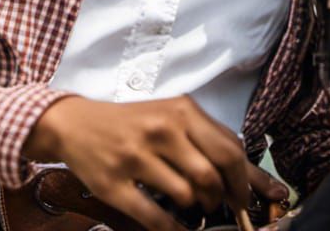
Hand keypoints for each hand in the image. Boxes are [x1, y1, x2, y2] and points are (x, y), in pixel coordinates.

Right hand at [24, 94, 289, 230]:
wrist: (77, 123)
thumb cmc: (134, 121)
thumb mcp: (171, 115)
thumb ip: (207, 138)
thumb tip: (248, 176)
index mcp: (181, 110)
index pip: (230, 150)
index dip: (246, 181)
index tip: (251, 199)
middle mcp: (162, 130)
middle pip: (212, 175)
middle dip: (222, 198)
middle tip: (218, 204)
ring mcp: (137, 157)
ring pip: (187, 196)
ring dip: (196, 209)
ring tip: (191, 205)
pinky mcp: (116, 184)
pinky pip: (156, 217)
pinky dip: (173, 229)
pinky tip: (176, 227)